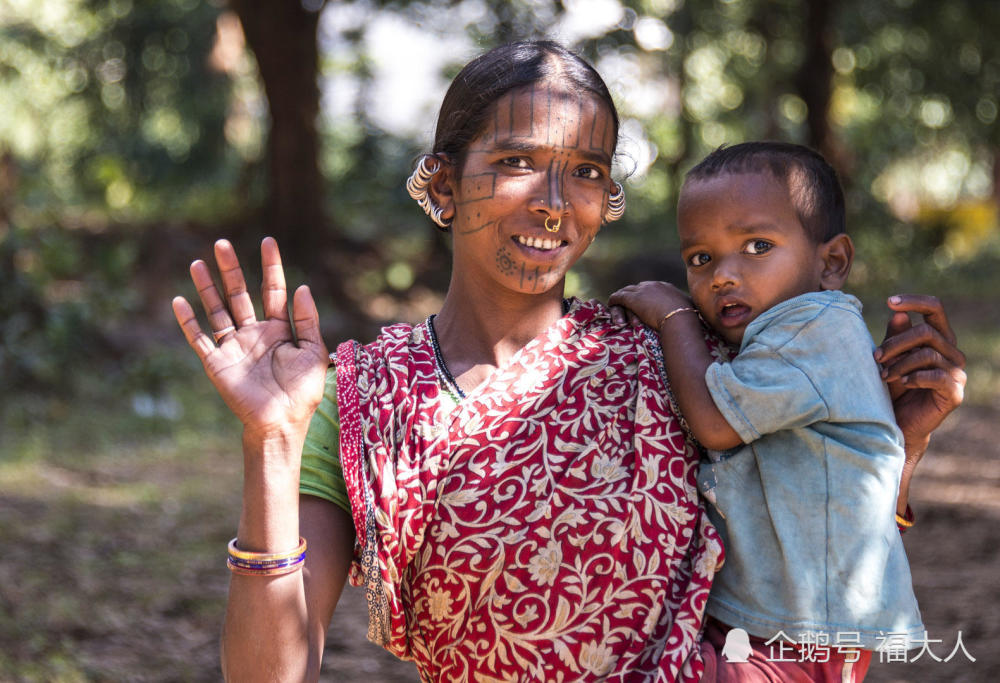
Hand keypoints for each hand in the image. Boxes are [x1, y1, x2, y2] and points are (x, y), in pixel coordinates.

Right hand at [172, 237, 328, 438]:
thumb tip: (302, 287)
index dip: (271, 266)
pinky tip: (179, 301)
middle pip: (239, 294)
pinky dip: (188, 321)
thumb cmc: (302, 392)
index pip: (273, 290)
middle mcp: (254, 334)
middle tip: (222, 244)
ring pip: (217, 310)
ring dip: (206, 288)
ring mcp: (233, 347)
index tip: (268, 241)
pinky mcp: (217, 363)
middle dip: (231, 270)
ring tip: (197, 262)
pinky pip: (199, 338)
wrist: (282, 423)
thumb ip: (308, 320)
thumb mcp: (313, 352)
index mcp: (278, 330)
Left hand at [608, 281, 693, 328]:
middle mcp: (654, 285)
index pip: (650, 289)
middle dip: (631, 299)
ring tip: (618, 314)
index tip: (643, 308)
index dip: (644, 298)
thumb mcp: (689, 314)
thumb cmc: (688, 321)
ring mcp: (642, 290)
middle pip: (636, 289)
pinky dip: (614, 302)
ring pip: (625, 293)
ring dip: (621, 303)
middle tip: (628, 311)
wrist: (680, 319)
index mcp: (667, 288)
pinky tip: (611, 308)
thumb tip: (692, 320)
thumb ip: (685, 312)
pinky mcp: (632, 298)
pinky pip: (618, 297)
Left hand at [875, 294, 965, 450]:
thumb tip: (898, 314)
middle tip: (875, 357)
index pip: (935, 309)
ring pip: (928, 353)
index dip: (914, 302)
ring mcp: (956, 373)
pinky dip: (914, 377)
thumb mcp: (890, 358)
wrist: (897, 422)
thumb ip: (894, 337)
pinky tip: (903, 383)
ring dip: (899, 363)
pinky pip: (936, 376)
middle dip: (895, 343)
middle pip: (926, 332)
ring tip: (883, 376)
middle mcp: (952, 353)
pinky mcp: (955, 393)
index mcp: (939, 339)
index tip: (889, 302)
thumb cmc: (893, 387)